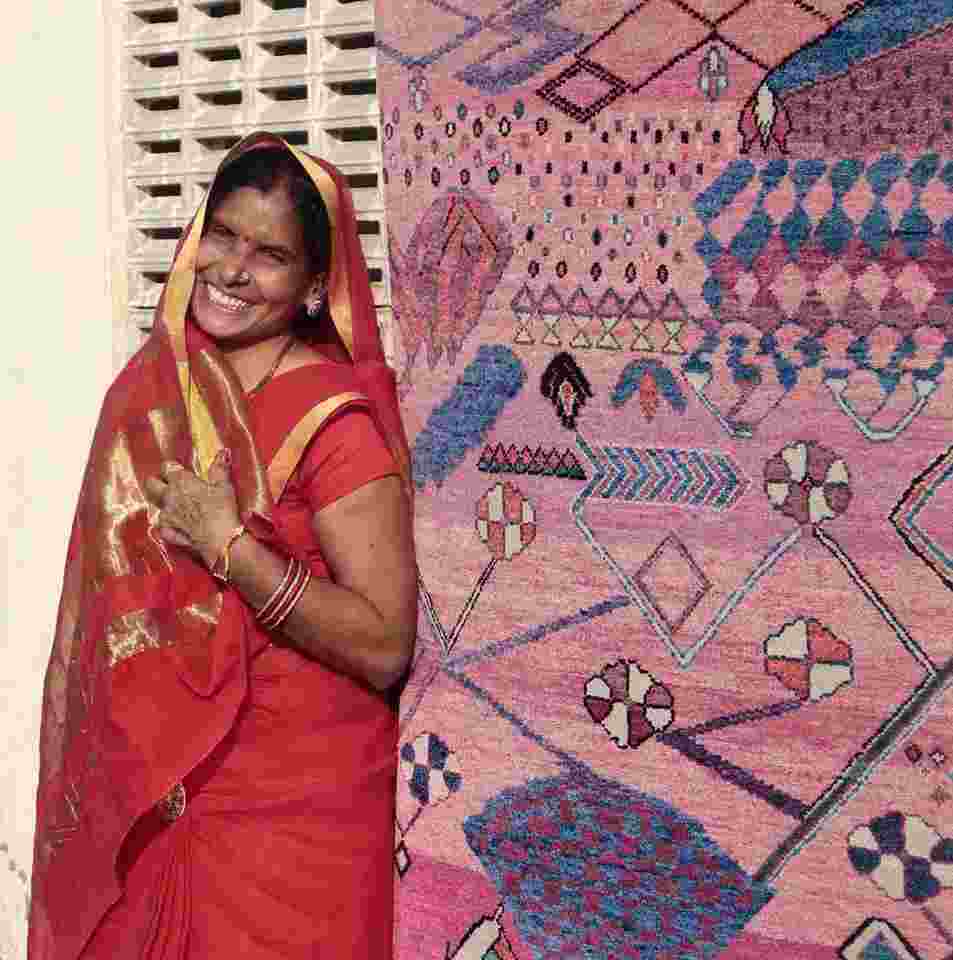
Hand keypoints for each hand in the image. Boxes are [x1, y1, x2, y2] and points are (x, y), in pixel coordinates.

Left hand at [144, 451, 239, 569]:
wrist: (220, 540)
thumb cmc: (223, 510)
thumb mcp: (224, 486)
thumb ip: (219, 468)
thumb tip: (222, 453)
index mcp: (180, 482)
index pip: (166, 467)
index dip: (173, 468)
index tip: (182, 471)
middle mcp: (168, 497)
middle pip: (151, 484)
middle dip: (157, 482)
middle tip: (170, 484)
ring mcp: (165, 516)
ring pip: (155, 505)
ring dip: (163, 504)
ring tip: (177, 506)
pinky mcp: (167, 532)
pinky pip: (162, 526)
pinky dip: (168, 524)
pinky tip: (177, 525)